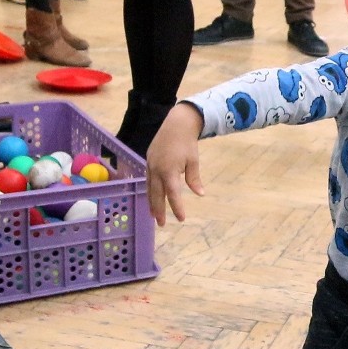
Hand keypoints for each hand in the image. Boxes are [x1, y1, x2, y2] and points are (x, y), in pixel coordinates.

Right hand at [146, 103, 204, 225]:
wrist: (176, 124)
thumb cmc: (187, 143)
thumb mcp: (193, 161)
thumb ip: (194, 179)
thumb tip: (200, 194)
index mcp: (169, 170)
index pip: (173, 194)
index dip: (177, 207)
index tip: (181, 219)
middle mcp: (157, 169)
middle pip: (157, 194)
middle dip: (158, 210)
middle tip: (161, 224)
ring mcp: (150, 165)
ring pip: (150, 188)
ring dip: (151, 203)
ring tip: (154, 215)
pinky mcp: (148, 161)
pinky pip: (147, 180)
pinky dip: (149, 191)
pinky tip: (152, 198)